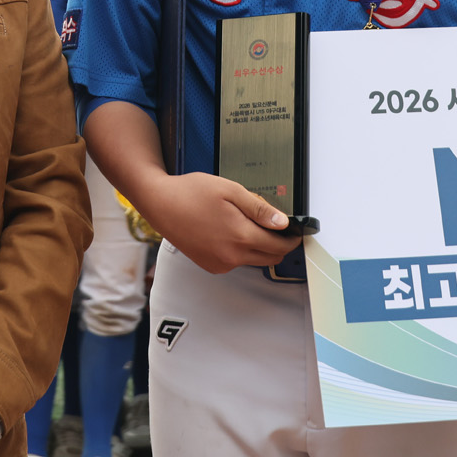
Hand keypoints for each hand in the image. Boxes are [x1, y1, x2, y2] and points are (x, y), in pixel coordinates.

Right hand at [138, 172, 299, 274]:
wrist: (160, 204)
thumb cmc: (191, 193)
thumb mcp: (230, 190)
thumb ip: (259, 208)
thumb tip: (282, 223)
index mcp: (240, 236)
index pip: (280, 245)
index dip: (292, 238)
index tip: (295, 231)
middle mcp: (231, 256)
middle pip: (270, 257)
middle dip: (279, 244)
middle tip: (276, 226)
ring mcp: (220, 264)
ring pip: (254, 261)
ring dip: (259, 247)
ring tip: (247, 223)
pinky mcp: (211, 266)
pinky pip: (236, 262)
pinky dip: (241, 251)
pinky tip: (230, 232)